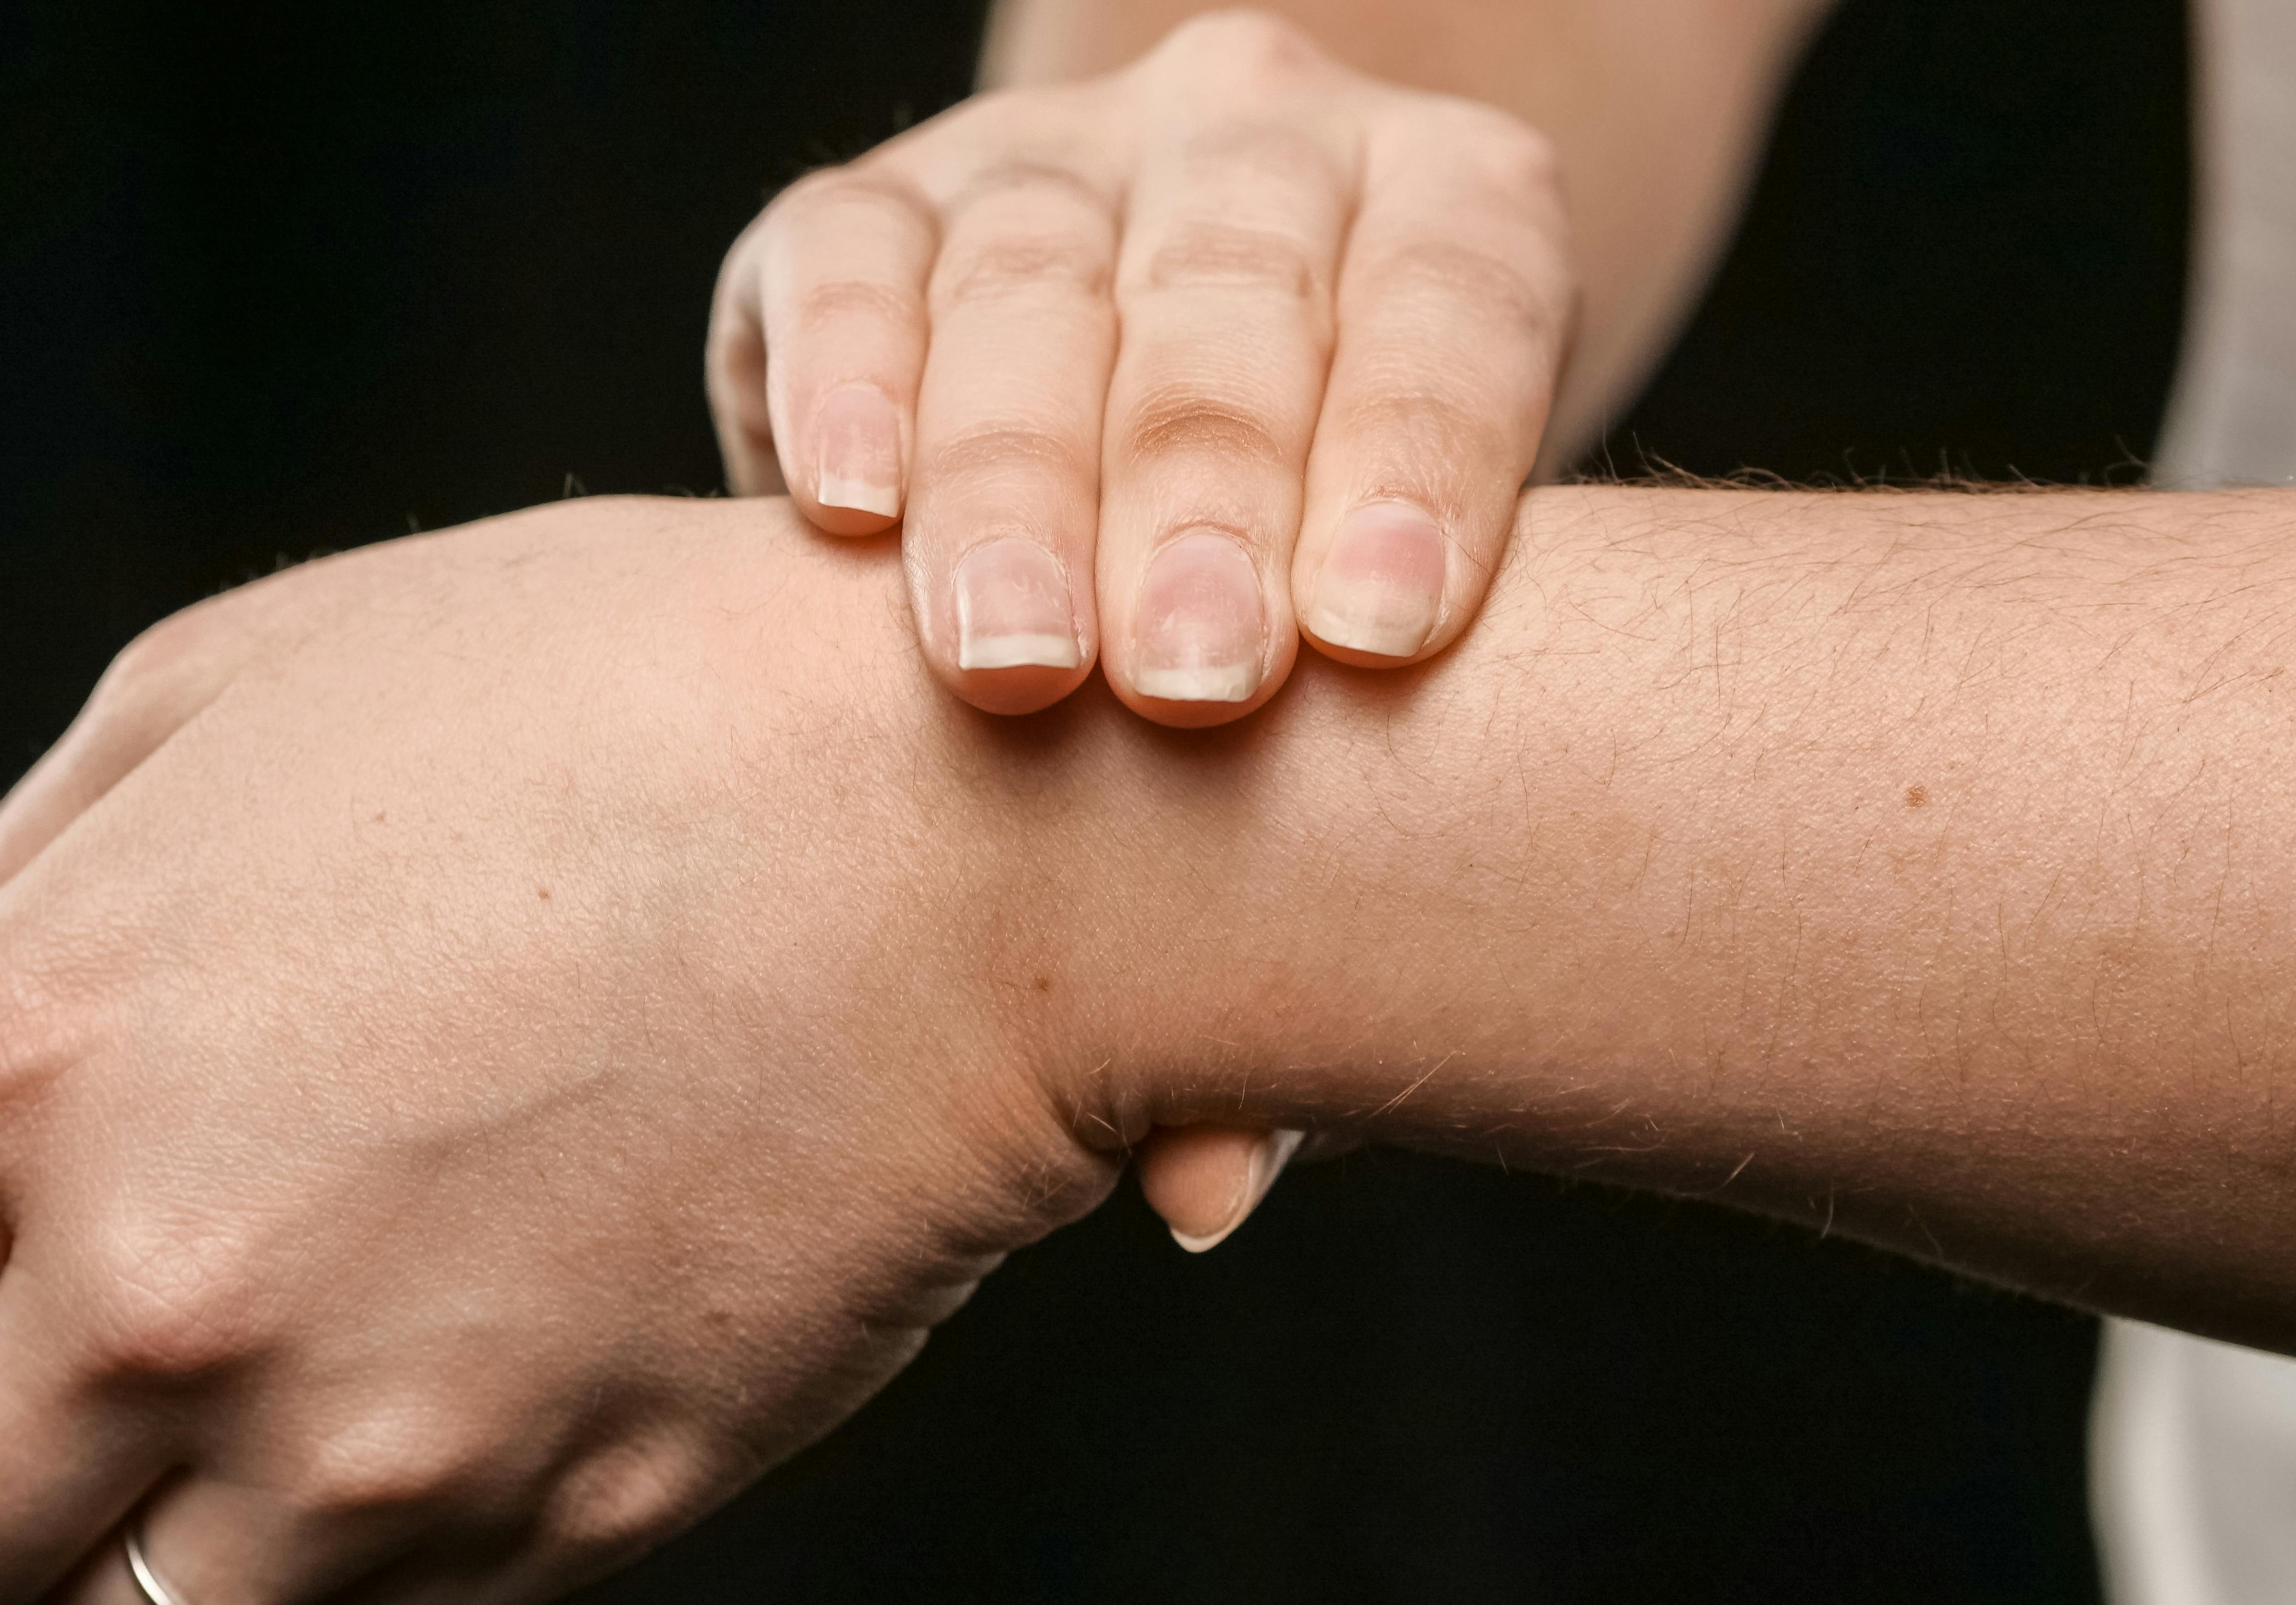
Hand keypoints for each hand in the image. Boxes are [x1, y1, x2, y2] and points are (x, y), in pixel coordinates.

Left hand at [0, 499, 1135, 1604]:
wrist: (979, 827)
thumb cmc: (621, 703)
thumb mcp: (243, 684)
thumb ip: (17, 890)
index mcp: (33, 1061)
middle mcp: (171, 1289)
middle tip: (95, 1361)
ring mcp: (386, 1438)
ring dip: (179, 1531)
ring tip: (319, 1344)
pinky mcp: (574, 1514)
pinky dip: (383, 1529)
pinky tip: (479, 1340)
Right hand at [707, 10, 1572, 723]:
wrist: (1152, 436)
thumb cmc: (1323, 535)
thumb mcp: (1412, 534)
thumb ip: (1410, 596)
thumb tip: (1406, 781)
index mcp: (1445, 186)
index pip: (1450, 298)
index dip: (1418, 455)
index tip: (1380, 634)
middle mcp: (1249, 133)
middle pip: (1225, 299)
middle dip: (1201, 499)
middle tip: (1191, 684)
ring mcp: (1049, 151)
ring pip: (1026, 289)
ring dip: (1017, 485)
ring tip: (1017, 659)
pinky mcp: (868, 200)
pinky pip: (845, 260)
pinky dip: (845, 378)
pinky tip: (850, 505)